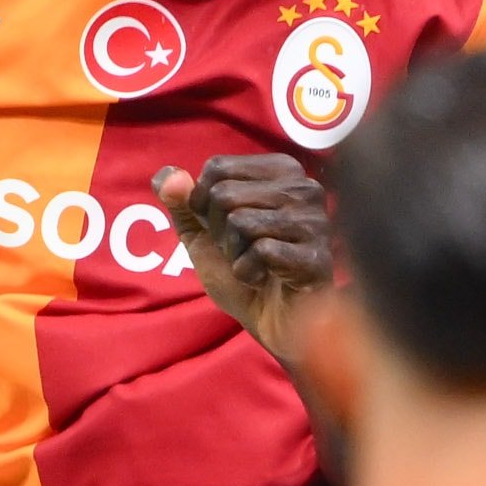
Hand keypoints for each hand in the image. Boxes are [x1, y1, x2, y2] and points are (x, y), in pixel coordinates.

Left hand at [155, 154, 336, 368]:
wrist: (271, 318)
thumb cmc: (242, 267)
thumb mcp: (202, 231)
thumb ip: (182, 200)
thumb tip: (169, 176)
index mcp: (281, 169)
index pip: (218, 168)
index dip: (204, 203)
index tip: (225, 225)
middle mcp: (305, 187)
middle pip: (226, 195)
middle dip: (220, 231)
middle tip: (244, 249)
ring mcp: (316, 221)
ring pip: (241, 222)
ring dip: (235, 254)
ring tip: (257, 263)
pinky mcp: (316, 255)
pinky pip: (261, 252)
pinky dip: (249, 273)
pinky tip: (266, 278)